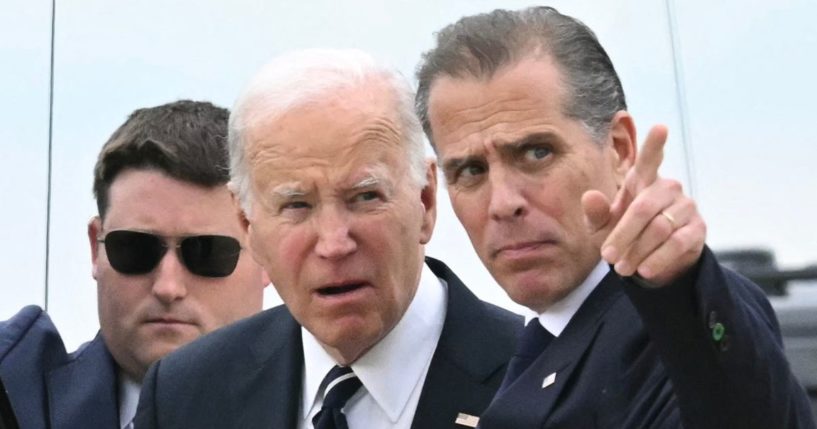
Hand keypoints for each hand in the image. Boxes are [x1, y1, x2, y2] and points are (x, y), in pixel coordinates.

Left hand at [582, 125, 705, 285]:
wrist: (652, 260)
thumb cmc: (625, 233)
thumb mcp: (604, 226)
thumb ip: (596, 213)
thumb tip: (589, 196)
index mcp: (643, 180)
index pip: (650, 159)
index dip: (655, 144)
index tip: (661, 127)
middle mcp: (667, 188)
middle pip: (643, 209)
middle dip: (622, 235)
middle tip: (607, 257)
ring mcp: (685, 207)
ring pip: (659, 228)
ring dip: (637, 251)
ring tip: (622, 268)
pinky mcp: (697, 228)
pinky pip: (677, 243)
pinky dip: (657, 259)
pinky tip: (644, 270)